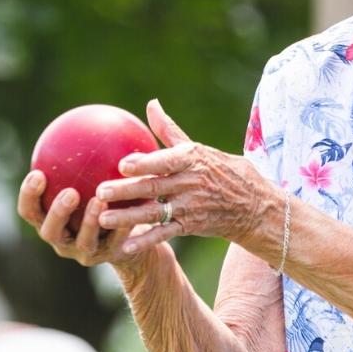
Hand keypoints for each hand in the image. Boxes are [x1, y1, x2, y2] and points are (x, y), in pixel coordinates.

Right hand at [16, 169, 152, 268]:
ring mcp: (85, 252)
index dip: (29, 195)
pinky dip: (122, 227)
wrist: (128, 238)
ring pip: (83, 241)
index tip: (38, 173)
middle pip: (49, 230)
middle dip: (57, 213)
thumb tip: (85, 119)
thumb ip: (83, 160)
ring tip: (99, 201)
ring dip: (90, 221)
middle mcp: (62, 239)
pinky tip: (131, 211)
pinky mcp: (110, 257)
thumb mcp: (91, 179)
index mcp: (49, 219)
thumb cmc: (103, 200)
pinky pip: (116, 242)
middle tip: (69, 192)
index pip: (30, 210)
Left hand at [95, 99, 273, 254]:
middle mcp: (189, 184)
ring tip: (102, 220)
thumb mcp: (197, 148)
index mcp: (190, 160)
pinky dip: (146, 242)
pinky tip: (124, 248)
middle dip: (126, 190)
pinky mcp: (190, 226)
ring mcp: (189, 207)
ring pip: (155, 213)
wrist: (252, 205)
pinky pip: (165, 235)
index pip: (166, 161)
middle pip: (154, 188)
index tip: (123, 164)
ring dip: (128, 218)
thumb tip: (151, 103)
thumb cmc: (219, 169)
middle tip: (100, 192)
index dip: (145, 163)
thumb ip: (169, 130)